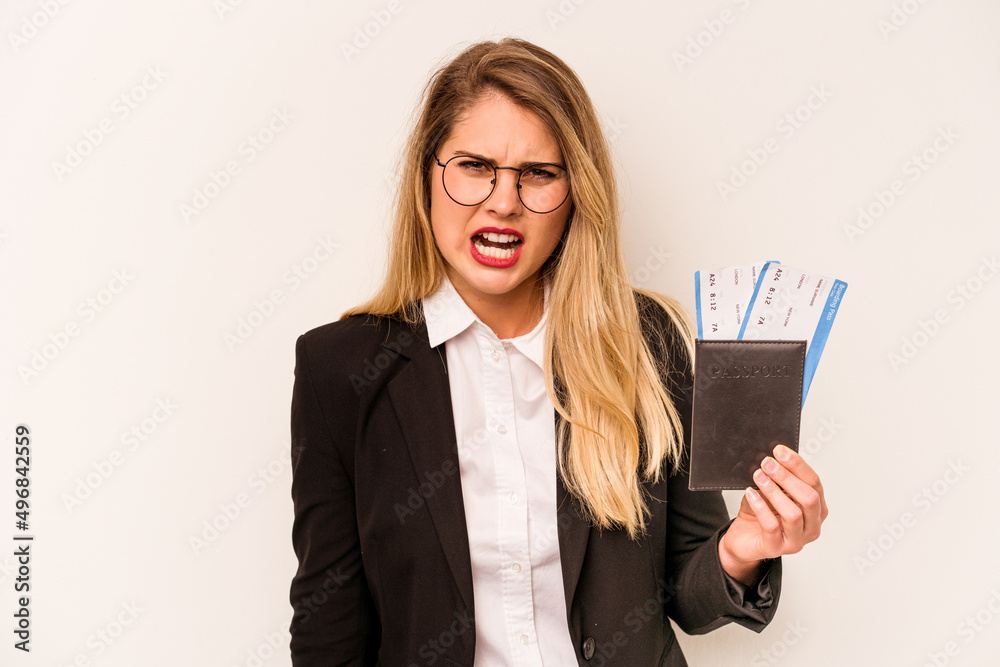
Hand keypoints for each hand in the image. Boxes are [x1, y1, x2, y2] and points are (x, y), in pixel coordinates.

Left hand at [718, 443, 828, 585]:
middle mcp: (812, 526)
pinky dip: (761, 507)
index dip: (797, 464)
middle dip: (787, 477)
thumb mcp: (771, 491)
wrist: (743, 538)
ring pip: (793, 513)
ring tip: (758, 476)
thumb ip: (778, 478)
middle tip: (767, 463)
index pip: (814, 483)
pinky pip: (772, 526)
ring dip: (774, 491)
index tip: (780, 450)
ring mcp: (797, 540)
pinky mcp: (777, 548)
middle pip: (809, 498)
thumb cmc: (760, 513)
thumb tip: (774, 457)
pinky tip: (750, 494)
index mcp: (816, 508)